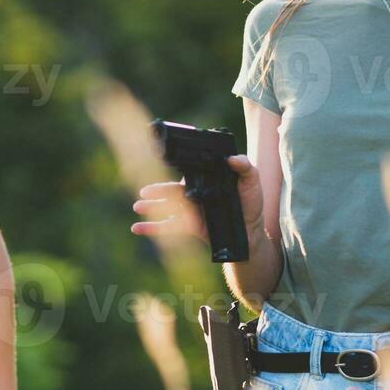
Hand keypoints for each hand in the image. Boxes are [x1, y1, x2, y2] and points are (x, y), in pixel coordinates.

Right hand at [130, 155, 263, 248]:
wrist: (250, 230)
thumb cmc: (250, 203)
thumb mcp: (252, 181)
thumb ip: (245, 167)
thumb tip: (233, 158)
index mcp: (205, 179)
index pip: (188, 171)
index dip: (175, 168)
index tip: (162, 164)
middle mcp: (194, 193)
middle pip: (172, 189)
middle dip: (157, 190)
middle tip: (144, 190)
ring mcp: (190, 210)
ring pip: (167, 207)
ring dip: (151, 207)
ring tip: (137, 206)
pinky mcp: (189, 226)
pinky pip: (168, 226)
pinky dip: (152, 228)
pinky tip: (137, 228)